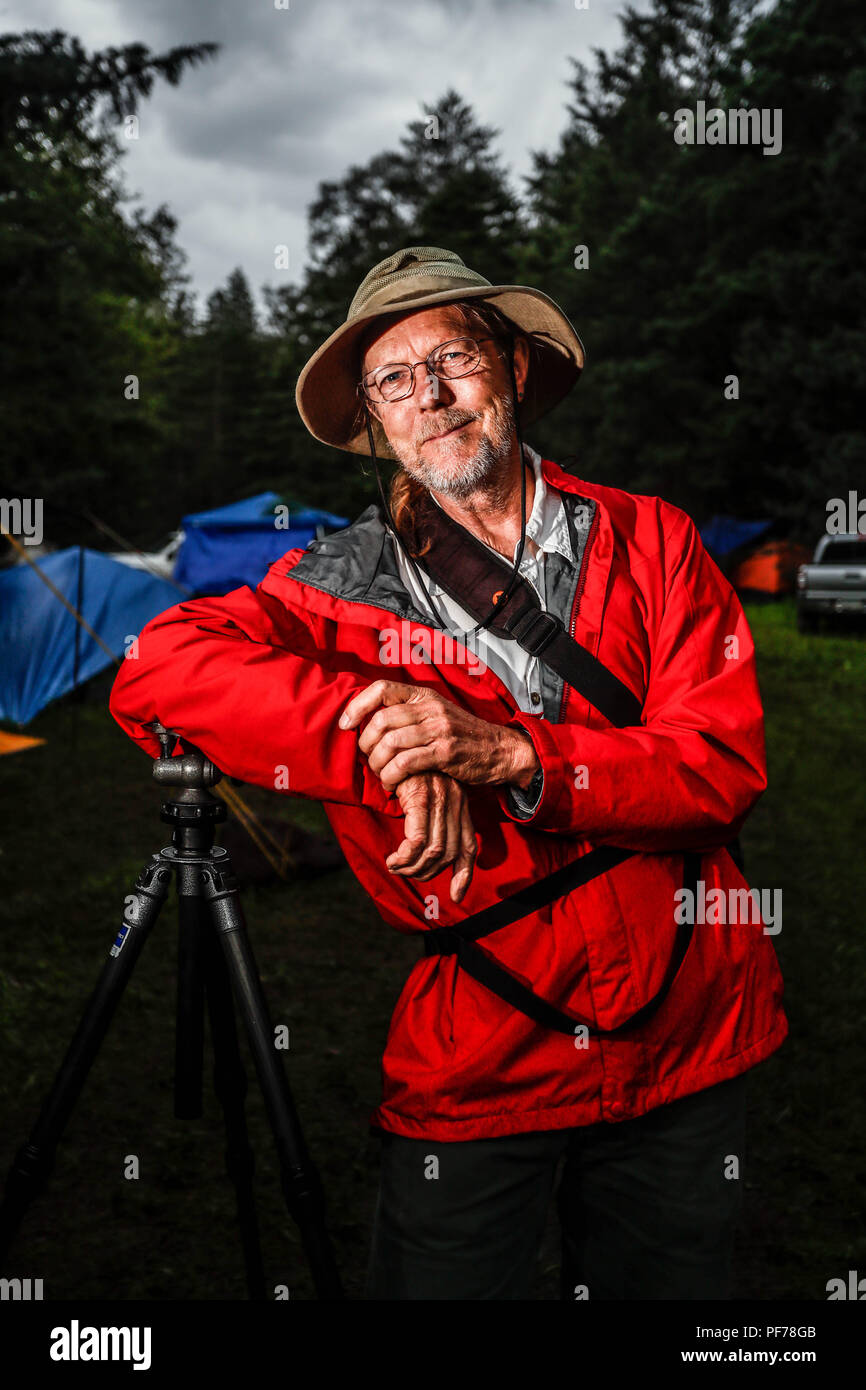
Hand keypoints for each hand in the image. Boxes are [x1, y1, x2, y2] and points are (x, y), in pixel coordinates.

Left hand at [339, 680, 539, 792]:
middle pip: (381, 720)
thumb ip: (409, 715)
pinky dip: (391, 776)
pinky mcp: (445, 752)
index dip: (357, 705)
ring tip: (380, 776)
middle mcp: (430, 708)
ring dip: (377, 764)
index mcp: (424, 696)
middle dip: (366, 743)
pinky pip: (405, 763)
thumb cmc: (464, 737)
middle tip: (368, 759)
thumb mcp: (437, 715)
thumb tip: (370, 722)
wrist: (501, 750)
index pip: (382, 688)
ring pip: (390, 743)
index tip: (344, 724)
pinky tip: (392, 785)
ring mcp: (438, 729)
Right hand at [387, 771, 476, 903]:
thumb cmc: (407, 765)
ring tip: (395, 865)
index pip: (467, 848)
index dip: (464, 875)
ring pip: (434, 851)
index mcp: (459, 804)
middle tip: (403, 872)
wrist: (398, 732)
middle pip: (450, 854)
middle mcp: (454, 803)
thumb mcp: (426, 791)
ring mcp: (440, 800)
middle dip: (426, 873)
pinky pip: (418, 840)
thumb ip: (430, 815)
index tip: (455, 895)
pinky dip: (405, 857)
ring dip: (412, 868)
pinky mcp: (421, 797)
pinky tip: (392, 858)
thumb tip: (424, 848)